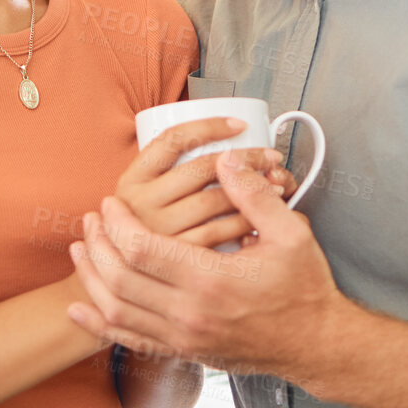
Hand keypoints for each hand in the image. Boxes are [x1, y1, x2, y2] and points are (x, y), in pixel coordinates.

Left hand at [69, 150, 348, 379]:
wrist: (315, 344)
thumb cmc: (304, 289)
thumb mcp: (291, 234)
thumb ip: (254, 195)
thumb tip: (226, 160)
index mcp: (211, 281)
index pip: (142, 249)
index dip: (117, 224)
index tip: (110, 204)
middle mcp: (190, 314)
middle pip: (120, 279)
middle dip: (97, 246)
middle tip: (90, 221)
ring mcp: (184, 338)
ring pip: (117, 311)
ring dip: (91, 279)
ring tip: (80, 252)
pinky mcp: (185, 352)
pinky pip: (130, 340)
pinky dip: (100, 324)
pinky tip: (83, 309)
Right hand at [113, 119, 298, 247]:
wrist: (133, 282)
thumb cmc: (154, 232)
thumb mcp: (150, 199)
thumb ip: (171, 176)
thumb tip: (225, 141)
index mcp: (132, 180)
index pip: (171, 140)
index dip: (209, 127)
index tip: (240, 125)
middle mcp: (138, 206)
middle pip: (201, 168)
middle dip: (245, 158)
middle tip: (271, 158)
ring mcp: (157, 233)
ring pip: (215, 198)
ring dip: (253, 188)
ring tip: (275, 185)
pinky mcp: (176, 258)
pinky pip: (220, 232)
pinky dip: (246, 220)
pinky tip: (261, 217)